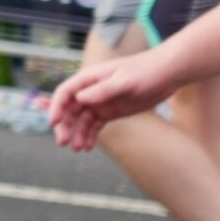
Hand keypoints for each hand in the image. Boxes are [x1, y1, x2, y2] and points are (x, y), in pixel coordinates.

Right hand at [49, 51, 177, 151]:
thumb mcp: (125, 81)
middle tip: (64, 142)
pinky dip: (89, 135)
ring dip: (77, 133)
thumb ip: (103, 90)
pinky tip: (88, 146)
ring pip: (81, 120)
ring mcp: (100, 102)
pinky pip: (94, 125)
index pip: (65, 93)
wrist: (167, 74)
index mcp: (89, 79)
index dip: (55, 107)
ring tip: (78, 148)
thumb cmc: (146, 72)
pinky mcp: (110, 111)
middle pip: (69, 109)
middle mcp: (90, 90)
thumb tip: (80, 99)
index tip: (53, 123)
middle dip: (65, 126)